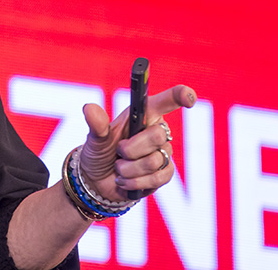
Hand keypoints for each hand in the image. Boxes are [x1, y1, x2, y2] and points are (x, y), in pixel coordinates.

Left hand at [76, 84, 195, 202]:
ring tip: (119, 168)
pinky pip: (158, 178)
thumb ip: (97, 125)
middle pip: (157, 135)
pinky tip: (125, 180)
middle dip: (131, 148)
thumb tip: (89, 108)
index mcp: (143, 114)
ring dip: (129, 168)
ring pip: (155, 160)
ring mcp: (163, 152)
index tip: (188, 98)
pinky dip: (136, 181)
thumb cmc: (99, 153)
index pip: (168, 100)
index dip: (181, 95)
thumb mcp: (95, 139)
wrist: (97, 182)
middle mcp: (156, 130)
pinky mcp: (165, 173)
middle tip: (119, 152)